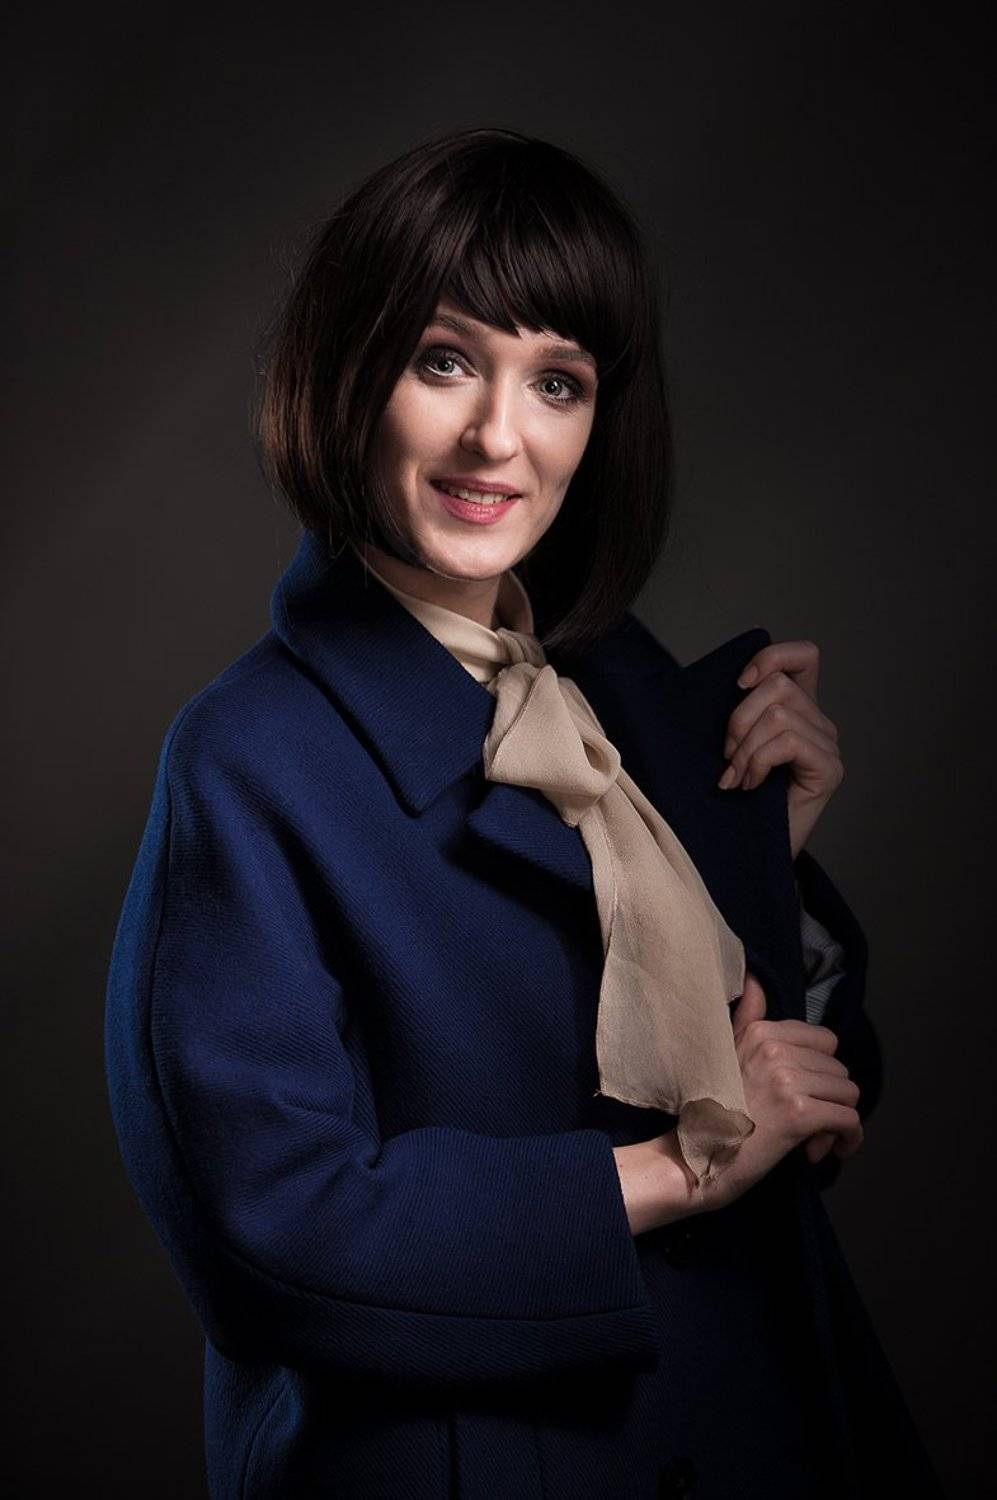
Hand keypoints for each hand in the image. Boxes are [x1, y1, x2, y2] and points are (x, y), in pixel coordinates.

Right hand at [696, 970, 863, 1212]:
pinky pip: (849, 1120)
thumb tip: (754, 978)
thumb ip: (747, 1016)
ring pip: (848, 1094)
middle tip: (803, 1122)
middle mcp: (775, 1049)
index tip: (802, 1094)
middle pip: (839, 1070)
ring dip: (836, 1121)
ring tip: (810, 1139)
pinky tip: (831, 1150)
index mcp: (761, 1032)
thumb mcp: (726, 1052)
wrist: (694, 1159)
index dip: (819, 1071)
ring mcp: (787, 1080)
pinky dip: (848, 1139)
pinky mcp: (799, 1114)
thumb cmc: (713, 1110)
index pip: (825, 1042)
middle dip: (828, 1099)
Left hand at [717, 640, 843, 857]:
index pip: (804, 656)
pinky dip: (759, 762)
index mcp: (798, 708)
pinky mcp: (830, 770)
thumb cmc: (736, 798)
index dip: (771, 657)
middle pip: (779, 685)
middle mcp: (819, 722)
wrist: (749, 852)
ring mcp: (829, 746)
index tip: (739, 684)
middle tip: (728, 757)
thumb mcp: (730, 744)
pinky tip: (749, 785)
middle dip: (739, 719)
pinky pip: (789, 742)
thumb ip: (738, 711)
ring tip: (736, 776)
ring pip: (780, 714)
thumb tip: (726, 679)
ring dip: (745, 748)